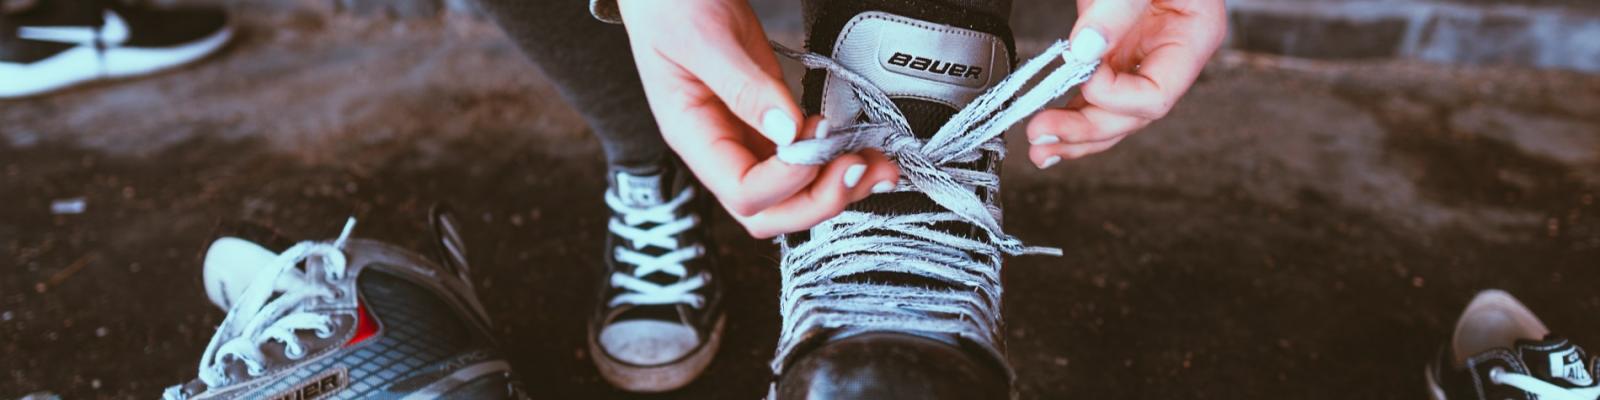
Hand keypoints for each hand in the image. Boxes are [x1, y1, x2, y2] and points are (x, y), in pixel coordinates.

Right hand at [617, 0, 898, 237]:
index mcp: (692, 135)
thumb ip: (743, 85)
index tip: (818, 139)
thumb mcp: (702, 38)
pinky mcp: (771, 118)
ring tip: (878, 164)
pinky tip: (866, 150)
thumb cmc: (668, 4)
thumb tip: (787, 131)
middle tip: (857, 167)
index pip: (742, 191)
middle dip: (818, 199)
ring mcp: (747, 136)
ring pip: (794, 191)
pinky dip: (838, 160)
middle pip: (770, 211)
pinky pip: (805, 157)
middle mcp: (720, 147)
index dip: (787, 180)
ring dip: (839, 187)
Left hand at [1026, 0, 1226, 167]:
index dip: (1114, 95)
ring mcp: (1141, 55)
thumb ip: (1118, 7)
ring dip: (1074, 135)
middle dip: (1085, 129)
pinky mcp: (1113, 51)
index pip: (1155, 96)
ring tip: (1040, 148)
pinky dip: (1071, 112)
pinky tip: (1050, 132)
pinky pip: (1095, 95)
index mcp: (1193, 37)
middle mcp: (1169, 55)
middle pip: (1130, 116)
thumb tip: (1086, 48)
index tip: (1081, 72)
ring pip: (1111, 115)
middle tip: (1042, 134)